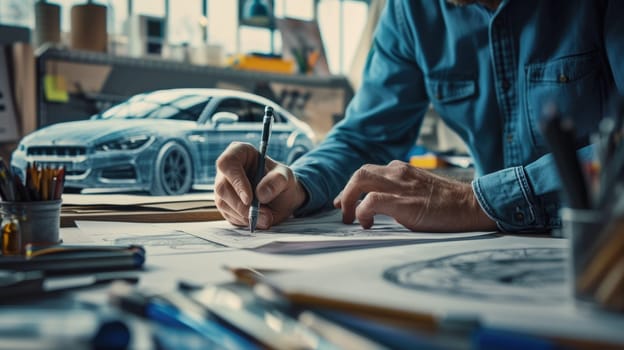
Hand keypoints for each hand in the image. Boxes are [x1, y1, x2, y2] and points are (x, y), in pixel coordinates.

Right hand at [215, 142, 307, 229]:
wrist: (281, 197)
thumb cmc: (281, 180)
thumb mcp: (286, 177)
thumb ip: (277, 181)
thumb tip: (261, 194)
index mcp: (239, 153)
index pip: (227, 163)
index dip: (236, 181)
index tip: (249, 198)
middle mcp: (227, 170)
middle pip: (222, 187)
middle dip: (242, 205)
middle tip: (263, 215)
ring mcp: (224, 188)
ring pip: (223, 203)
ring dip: (245, 215)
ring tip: (266, 218)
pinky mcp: (225, 204)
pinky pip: (228, 215)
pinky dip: (244, 221)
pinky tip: (258, 219)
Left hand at [333, 160, 496, 231]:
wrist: (471, 206)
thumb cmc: (448, 204)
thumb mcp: (419, 191)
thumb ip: (400, 193)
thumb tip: (380, 208)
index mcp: (401, 169)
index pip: (368, 172)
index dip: (352, 188)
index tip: (346, 202)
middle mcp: (398, 172)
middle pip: (359, 173)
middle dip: (346, 192)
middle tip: (343, 211)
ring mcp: (400, 185)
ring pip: (360, 180)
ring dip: (349, 200)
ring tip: (351, 219)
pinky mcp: (404, 201)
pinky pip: (371, 200)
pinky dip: (363, 211)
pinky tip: (367, 224)